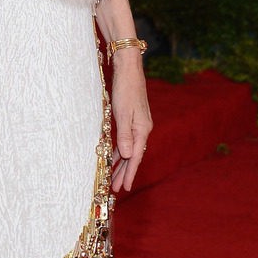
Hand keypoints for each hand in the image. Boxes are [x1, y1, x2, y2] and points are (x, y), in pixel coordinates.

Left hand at [109, 55, 152, 193]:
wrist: (129, 70)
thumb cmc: (126, 90)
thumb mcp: (123, 114)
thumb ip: (124, 135)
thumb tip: (125, 155)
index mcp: (142, 130)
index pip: (135, 157)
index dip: (130, 173)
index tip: (125, 187)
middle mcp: (142, 130)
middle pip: (133, 156)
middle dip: (124, 173)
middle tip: (117, 188)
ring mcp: (137, 125)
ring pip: (129, 150)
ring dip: (121, 164)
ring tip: (114, 178)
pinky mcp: (131, 120)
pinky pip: (126, 141)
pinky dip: (120, 151)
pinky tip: (114, 157)